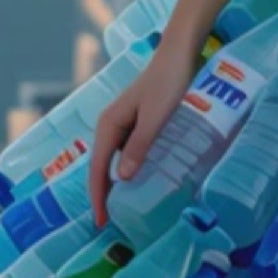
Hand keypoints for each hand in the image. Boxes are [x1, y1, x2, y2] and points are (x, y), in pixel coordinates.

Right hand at [89, 45, 195, 226]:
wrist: (178, 54)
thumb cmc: (168, 83)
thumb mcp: (155, 117)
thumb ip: (139, 146)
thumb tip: (122, 178)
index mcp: (108, 124)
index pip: (98, 168)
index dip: (98, 196)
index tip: (100, 221)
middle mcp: (110, 125)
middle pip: (101, 166)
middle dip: (101, 194)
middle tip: (107, 223)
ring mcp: (122, 123)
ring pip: (112, 160)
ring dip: (113, 184)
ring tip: (119, 208)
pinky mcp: (136, 121)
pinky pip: (126, 152)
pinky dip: (126, 169)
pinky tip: (136, 181)